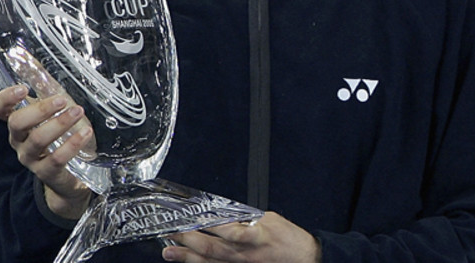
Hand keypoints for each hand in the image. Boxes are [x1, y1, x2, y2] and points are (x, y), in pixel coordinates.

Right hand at [0, 85, 93, 219]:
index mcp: (18, 122)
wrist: (68, 176)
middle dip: (40, 109)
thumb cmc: (60, 135)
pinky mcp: (48, 173)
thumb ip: (43, 84)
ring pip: (37, 140)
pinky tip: (85, 133)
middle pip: (17, 123)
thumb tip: (27, 54)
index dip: (4, 99)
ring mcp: (32, 158)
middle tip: (62, 99)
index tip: (22, 88)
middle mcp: (20, 140)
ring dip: (58, 124)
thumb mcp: (53, 108)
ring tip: (78, 111)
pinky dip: (71, 144)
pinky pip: (56, 160)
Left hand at [161, 211, 320, 262]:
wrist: (305, 260)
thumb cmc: (290, 240)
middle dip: (188, 240)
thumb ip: (248, 219)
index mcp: (256, 236)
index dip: (208, 225)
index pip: (228, 230)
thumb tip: (227, 216)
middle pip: (212, 248)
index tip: (191, 217)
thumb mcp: (271, 221)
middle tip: (171, 233)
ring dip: (187, 257)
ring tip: (169, 252)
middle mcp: (246, 255)